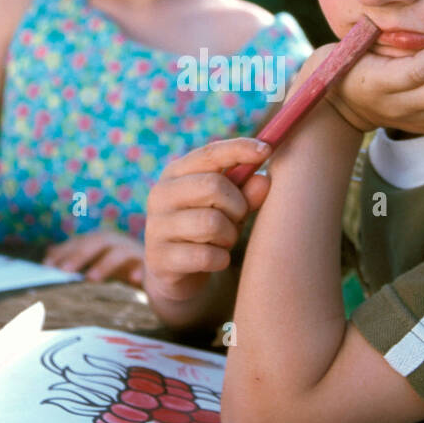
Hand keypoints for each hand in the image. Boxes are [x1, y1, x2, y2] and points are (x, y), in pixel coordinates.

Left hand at [43, 228, 146, 285]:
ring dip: (105, 263)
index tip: (46, 266)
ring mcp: (136, 252)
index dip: (64, 251)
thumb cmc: (123, 268)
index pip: (80, 242)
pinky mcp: (153, 264)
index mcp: (102, 241)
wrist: (160, 269)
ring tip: (91, 278)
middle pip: (97, 242)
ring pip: (120, 252)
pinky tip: (134, 280)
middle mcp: (118, 243)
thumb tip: (47, 257)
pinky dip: (140, 270)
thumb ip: (75, 258)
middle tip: (63, 271)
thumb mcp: (97, 262)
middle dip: (80, 255)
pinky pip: (148, 264)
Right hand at [143, 138, 272, 301]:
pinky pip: (205, 255)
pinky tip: (217, 259)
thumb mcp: (230, 208)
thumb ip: (247, 193)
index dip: (239, 149)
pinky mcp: (159, 258)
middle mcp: (161, 194)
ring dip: (229, 236)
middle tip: (239, 218)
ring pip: (211, 223)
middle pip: (213, 186)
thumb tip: (264, 179)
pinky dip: (221, 259)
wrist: (175, 273)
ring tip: (225, 241)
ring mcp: (156, 226)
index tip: (267, 150)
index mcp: (176, 173)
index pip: (209, 153)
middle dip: (237, 205)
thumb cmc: (207, 230)